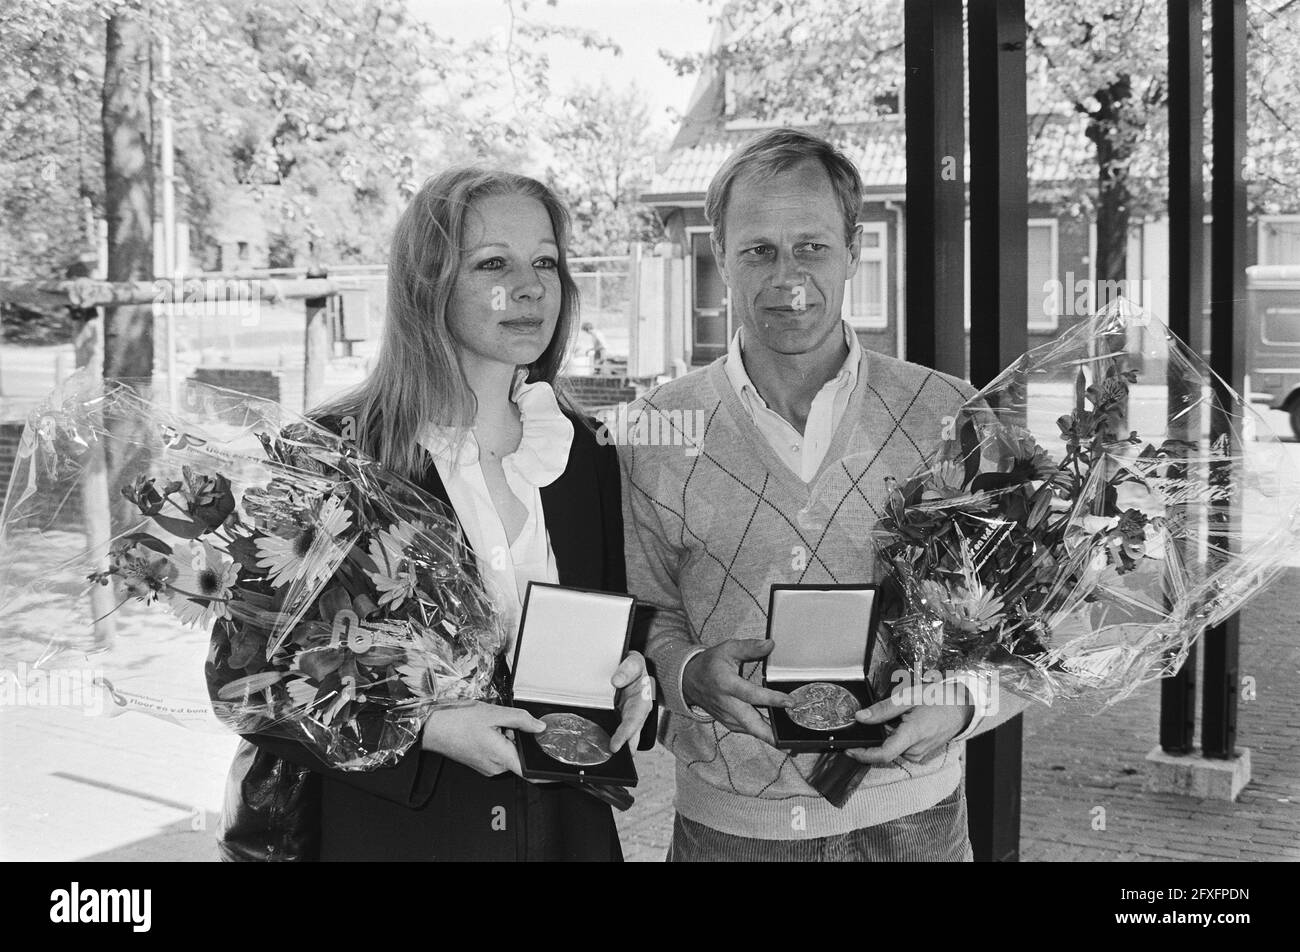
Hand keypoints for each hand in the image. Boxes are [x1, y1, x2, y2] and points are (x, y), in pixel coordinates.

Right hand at [420, 701, 546, 777]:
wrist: (431, 727)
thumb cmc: (457, 720)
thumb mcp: (494, 713)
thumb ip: (521, 720)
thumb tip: (539, 727)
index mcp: (502, 757)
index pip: (530, 773)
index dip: (545, 774)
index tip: (556, 771)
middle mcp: (495, 767)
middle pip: (518, 756)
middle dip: (517, 738)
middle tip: (504, 723)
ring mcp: (486, 767)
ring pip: (507, 753)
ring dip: (505, 738)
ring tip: (489, 725)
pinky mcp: (479, 764)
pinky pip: (496, 754)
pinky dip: (496, 741)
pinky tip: (483, 730)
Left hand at [609, 650, 653, 752]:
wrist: (632, 666)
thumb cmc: (635, 666)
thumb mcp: (635, 662)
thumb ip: (628, 669)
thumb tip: (616, 680)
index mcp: (643, 702)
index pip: (634, 721)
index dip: (625, 734)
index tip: (615, 746)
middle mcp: (635, 713)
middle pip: (631, 736)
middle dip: (623, 748)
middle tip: (611, 760)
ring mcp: (626, 717)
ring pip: (622, 736)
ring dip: (615, 746)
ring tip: (603, 758)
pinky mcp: (617, 717)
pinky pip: (612, 729)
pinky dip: (605, 737)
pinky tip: (596, 745)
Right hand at [681, 639, 792, 744]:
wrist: (689, 681)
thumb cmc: (710, 664)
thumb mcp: (727, 649)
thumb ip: (749, 647)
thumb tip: (770, 644)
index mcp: (726, 684)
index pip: (750, 695)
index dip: (771, 699)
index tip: (789, 702)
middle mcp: (727, 704)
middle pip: (750, 723)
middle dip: (770, 734)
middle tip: (790, 739)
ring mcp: (727, 716)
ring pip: (751, 730)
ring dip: (770, 735)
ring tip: (790, 737)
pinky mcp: (730, 723)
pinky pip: (749, 730)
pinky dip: (763, 733)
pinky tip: (777, 733)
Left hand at [843, 681, 973, 765]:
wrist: (961, 707)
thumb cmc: (938, 699)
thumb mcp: (909, 697)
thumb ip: (883, 709)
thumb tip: (861, 717)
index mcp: (912, 735)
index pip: (884, 754)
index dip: (863, 755)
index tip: (849, 750)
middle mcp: (915, 749)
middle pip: (885, 750)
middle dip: (876, 737)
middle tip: (880, 717)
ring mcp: (919, 753)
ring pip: (893, 749)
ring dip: (887, 735)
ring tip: (899, 716)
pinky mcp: (920, 753)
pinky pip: (901, 748)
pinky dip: (896, 737)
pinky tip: (904, 723)